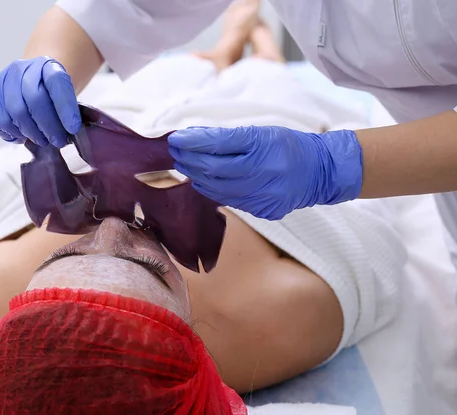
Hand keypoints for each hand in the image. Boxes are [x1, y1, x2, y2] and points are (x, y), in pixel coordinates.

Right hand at [0, 56, 80, 146]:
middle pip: (33, 100)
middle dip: (48, 126)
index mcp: (46, 65)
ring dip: (30, 133)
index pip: (57, 83)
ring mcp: (1, 80)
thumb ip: (68, 108)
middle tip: (58, 141)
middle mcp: (21, 68)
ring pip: (14, 112)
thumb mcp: (65, 94)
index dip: (65, 107)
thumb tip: (70, 132)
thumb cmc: (50, 93)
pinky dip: (10, 133)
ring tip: (42, 140)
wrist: (30, 80)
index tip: (73, 128)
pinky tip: (21, 135)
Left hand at [168, 126, 362, 219]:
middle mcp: (265, 172)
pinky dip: (213, 190)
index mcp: (264, 146)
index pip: (220, 144)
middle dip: (190, 160)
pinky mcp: (264, 210)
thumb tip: (192, 138)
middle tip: (176, 152)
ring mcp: (265, 195)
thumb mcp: (261, 133)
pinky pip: (230, 201)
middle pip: (215, 169)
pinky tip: (204, 181)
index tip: (175, 138)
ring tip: (185, 165)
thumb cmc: (287, 146)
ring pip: (218, 189)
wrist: (320, 172)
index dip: (194, 142)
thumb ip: (227, 137)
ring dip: (197, 176)